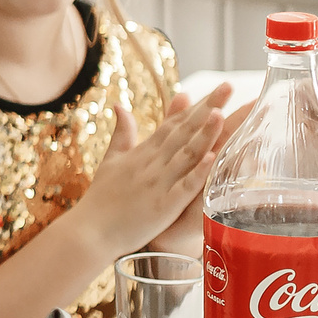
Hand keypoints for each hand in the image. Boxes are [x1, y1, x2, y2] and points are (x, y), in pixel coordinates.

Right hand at [74, 84, 231, 254]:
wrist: (89, 231)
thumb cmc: (100, 200)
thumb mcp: (110, 160)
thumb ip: (122, 133)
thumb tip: (120, 105)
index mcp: (143, 152)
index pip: (174, 123)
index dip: (198, 105)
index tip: (218, 89)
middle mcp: (152, 163)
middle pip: (184, 131)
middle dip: (208, 108)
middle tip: (228, 86)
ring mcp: (158, 183)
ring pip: (186, 154)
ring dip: (204, 134)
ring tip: (222, 114)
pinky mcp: (162, 205)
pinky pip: (183, 186)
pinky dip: (198, 172)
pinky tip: (212, 158)